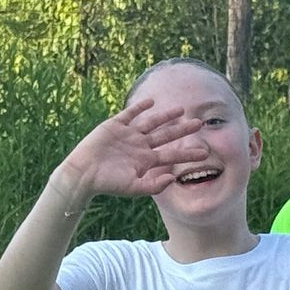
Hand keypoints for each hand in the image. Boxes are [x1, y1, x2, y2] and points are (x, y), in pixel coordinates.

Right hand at [55, 99, 208, 202]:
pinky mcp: (114, 126)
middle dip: (183, 130)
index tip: (205, 152)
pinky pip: (130, 114)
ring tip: (182, 110)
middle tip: (200, 123)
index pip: (172, 155)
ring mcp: (128, 135)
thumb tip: (173, 179)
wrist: (83, 173)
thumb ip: (154, 186)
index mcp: (146, 161)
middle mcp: (140, 146)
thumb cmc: (107, 183)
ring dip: (166, 116)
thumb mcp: (133, 188)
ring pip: (152, 123)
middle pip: (166, 135)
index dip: (188, 154)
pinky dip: (140, 107)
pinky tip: (151, 102)